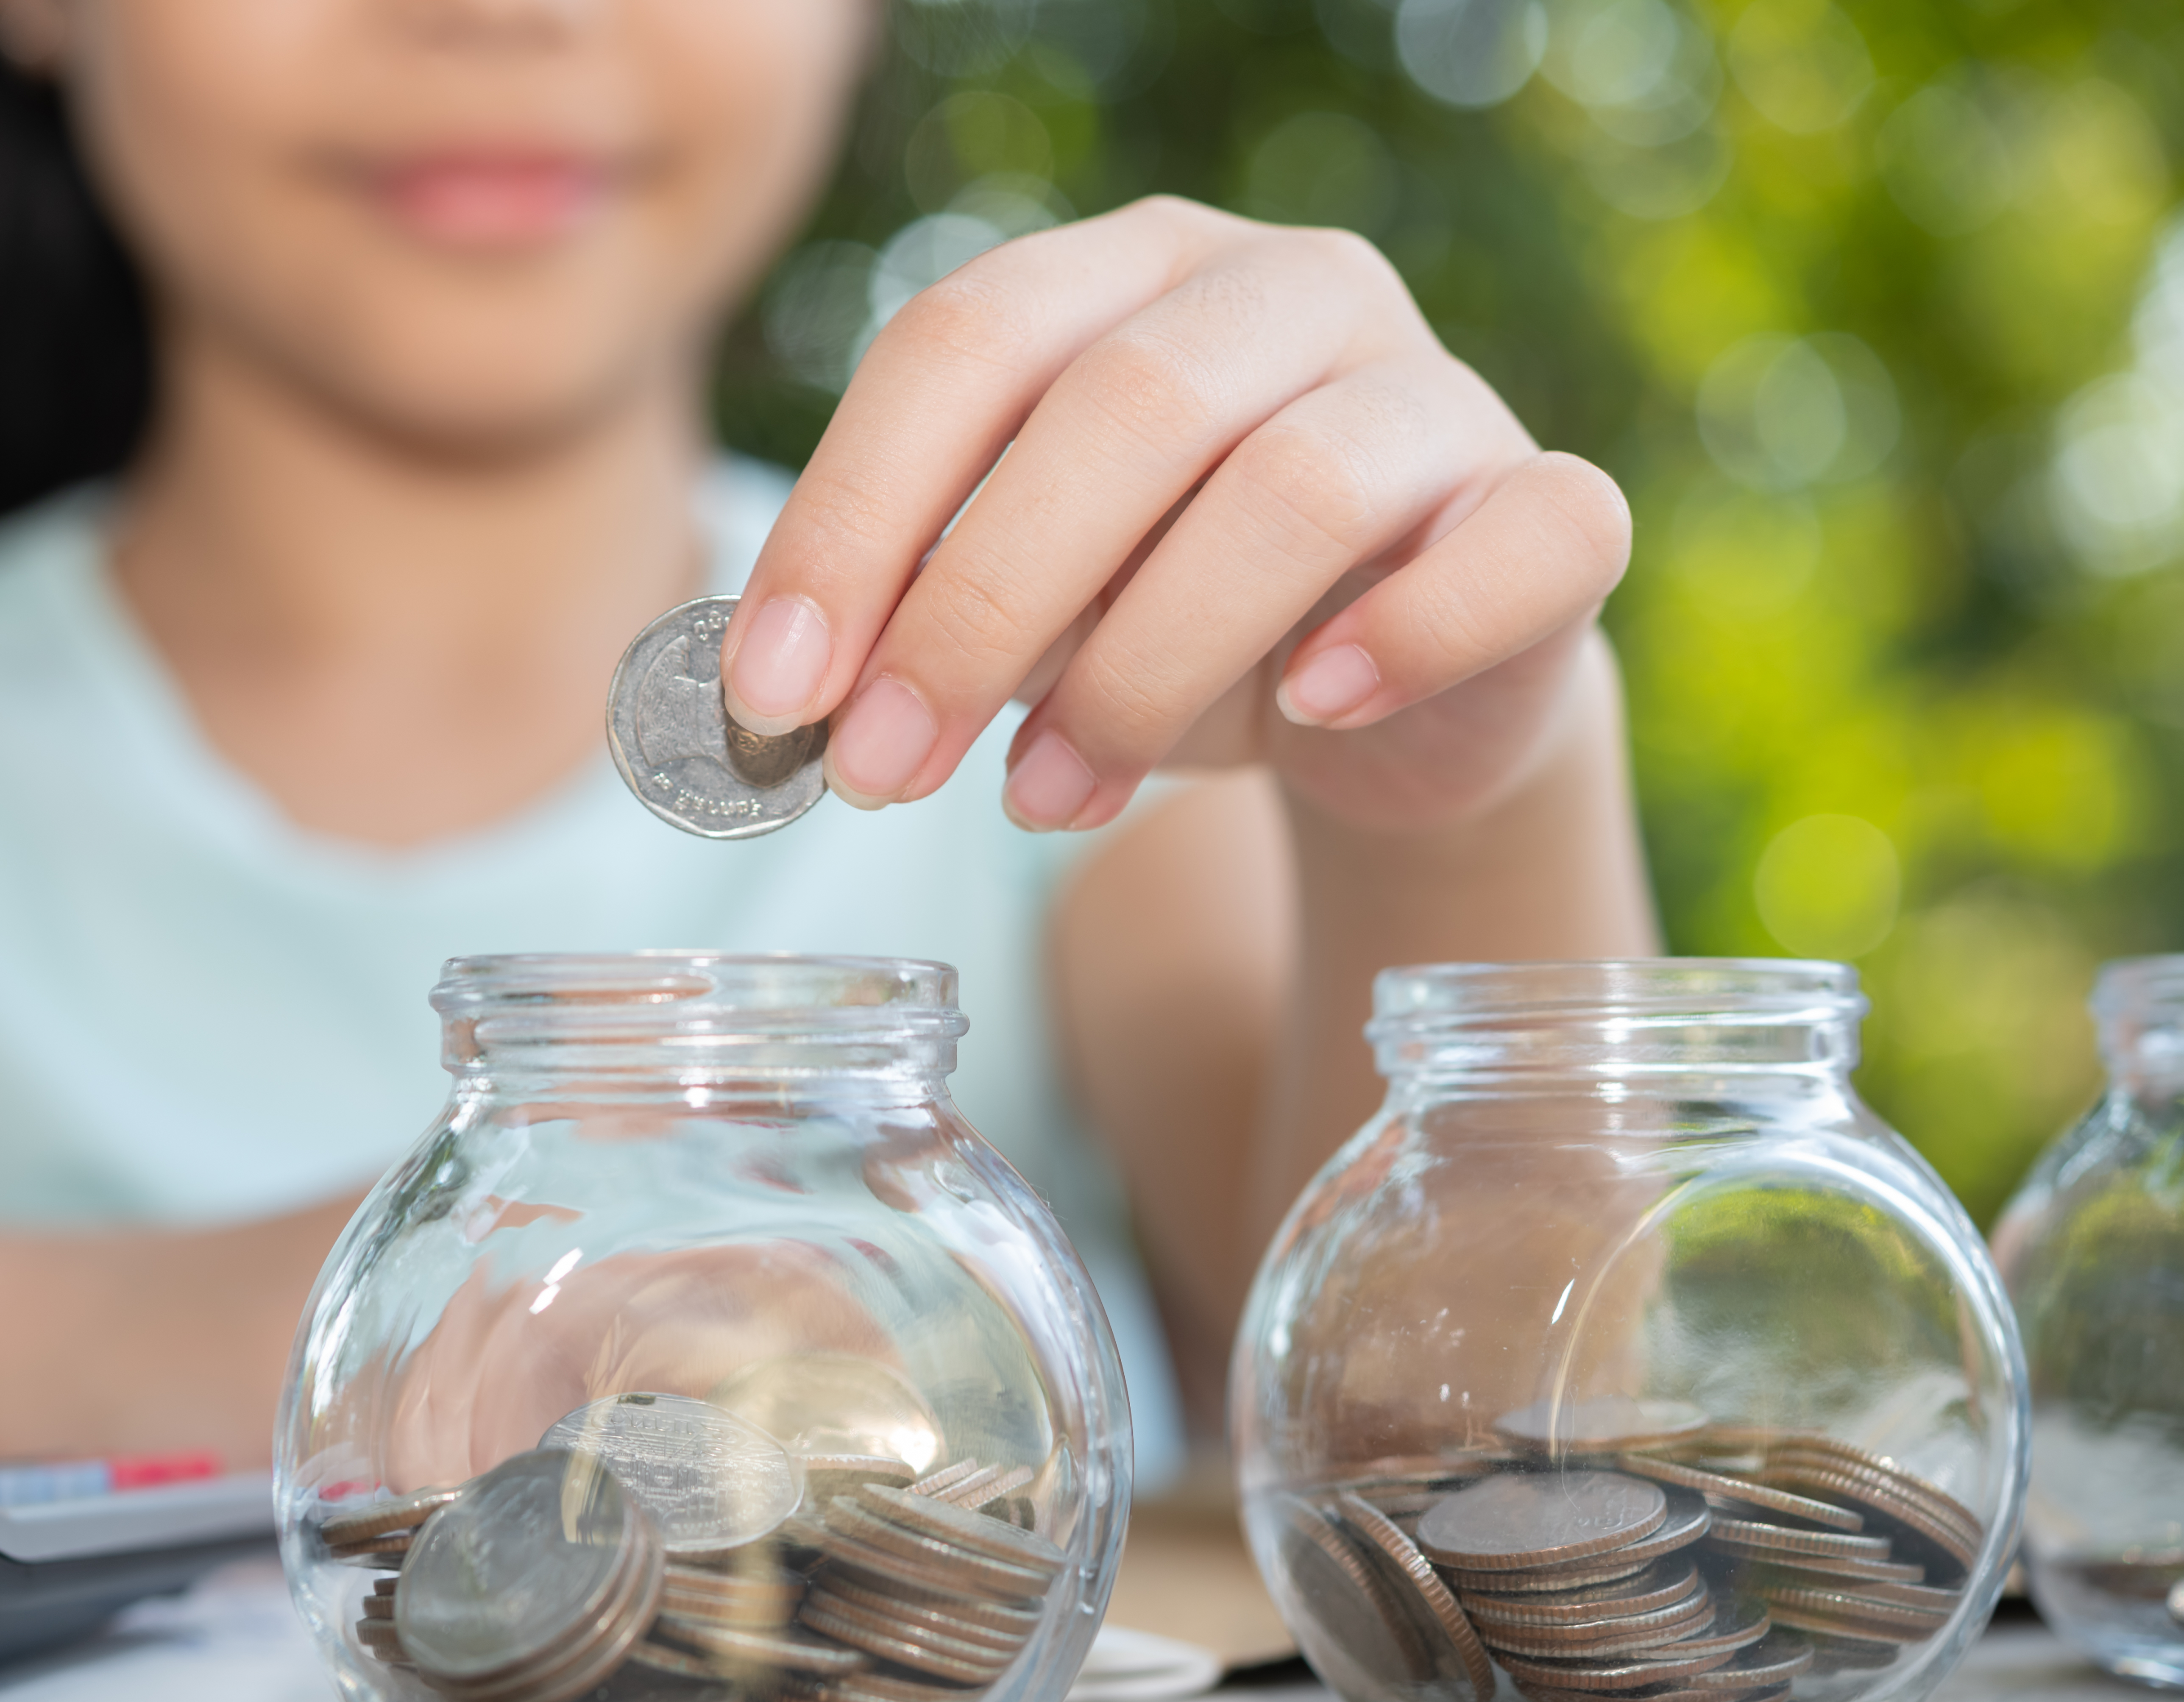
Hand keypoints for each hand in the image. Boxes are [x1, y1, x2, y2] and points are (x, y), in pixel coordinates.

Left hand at [720, 198, 1632, 836]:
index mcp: (1128, 277)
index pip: (962, 345)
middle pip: (1117, 410)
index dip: (850, 519)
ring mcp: (1435, 389)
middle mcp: (1284, 291)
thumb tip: (788, 703)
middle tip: (882, 769)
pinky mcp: (1556, 508)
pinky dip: (1409, 631)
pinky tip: (1313, 708)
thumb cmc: (1171, 627)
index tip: (772, 691)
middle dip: (973, 608)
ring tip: (1042, 798)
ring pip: (1294, 488)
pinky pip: (1520, 542)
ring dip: (1142, 667)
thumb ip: (922, 616)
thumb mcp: (1026, 612)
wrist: (1383, 696)